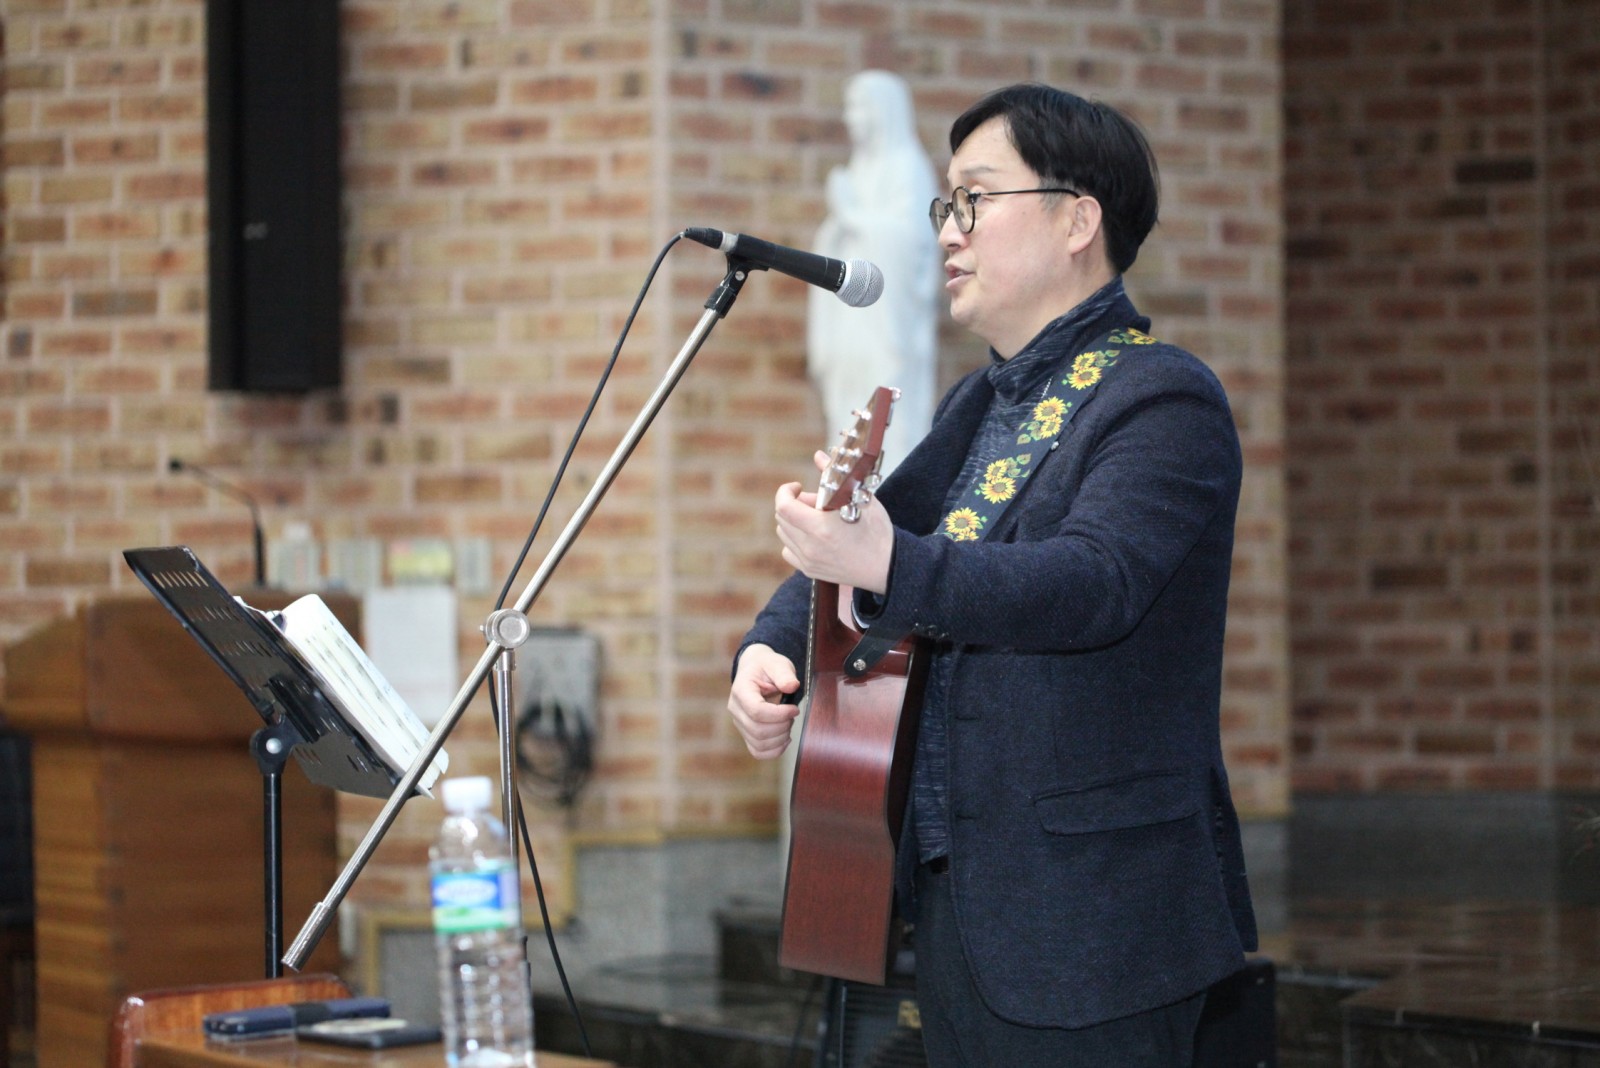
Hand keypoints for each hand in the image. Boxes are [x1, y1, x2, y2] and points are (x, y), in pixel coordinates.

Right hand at [727, 644, 801, 758]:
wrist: (756, 671)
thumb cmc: (766, 667)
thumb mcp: (777, 663)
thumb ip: (784, 673)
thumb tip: (792, 686)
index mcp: (740, 690)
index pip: (756, 711)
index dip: (779, 714)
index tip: (795, 709)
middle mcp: (736, 709)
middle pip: (758, 730)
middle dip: (782, 726)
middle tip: (793, 714)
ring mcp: (739, 724)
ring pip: (759, 744)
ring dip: (780, 738)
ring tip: (788, 724)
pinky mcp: (746, 734)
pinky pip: (757, 751)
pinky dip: (774, 750)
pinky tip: (785, 738)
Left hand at [774, 451, 893, 593]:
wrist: (887, 566)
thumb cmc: (877, 532)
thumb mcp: (861, 498)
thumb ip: (834, 476)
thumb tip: (819, 456)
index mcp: (822, 527)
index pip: (784, 506)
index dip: (785, 491)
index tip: (797, 486)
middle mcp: (811, 546)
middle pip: (782, 518)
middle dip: (794, 503)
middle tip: (815, 502)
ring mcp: (809, 560)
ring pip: (783, 533)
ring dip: (794, 521)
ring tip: (816, 518)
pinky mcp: (809, 570)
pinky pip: (788, 550)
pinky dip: (795, 540)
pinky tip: (813, 536)